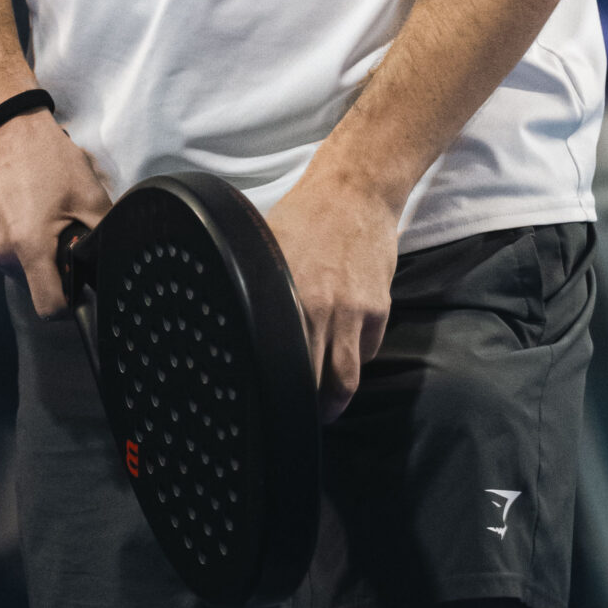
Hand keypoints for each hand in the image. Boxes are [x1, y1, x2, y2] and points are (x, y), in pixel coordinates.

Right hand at [0, 109, 112, 316]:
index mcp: (29, 246)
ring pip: (19, 272)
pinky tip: (26, 214)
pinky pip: (3, 256)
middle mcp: (0, 253)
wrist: (2, 128)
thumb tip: (111, 256)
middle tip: (62, 234)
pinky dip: (18, 245)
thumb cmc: (43, 155)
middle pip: (35, 286)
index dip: (69, 305)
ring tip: (43, 219)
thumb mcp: (87, 191)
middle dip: (52, 270)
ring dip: (34, 256)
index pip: (48, 307)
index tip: (78, 291)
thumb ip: (101, 233)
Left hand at [266, 161, 400, 421]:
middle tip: (292, 417)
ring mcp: (352, 313)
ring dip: (333, 402)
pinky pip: (366, 352)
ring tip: (323, 411)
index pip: (276, 363)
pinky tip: (344, 356)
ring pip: (345, 381)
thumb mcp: (268, 247)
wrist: (357, 191)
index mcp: (282, 296)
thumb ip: (255, 286)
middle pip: (311, 382)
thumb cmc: (307, 217)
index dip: (273, 392)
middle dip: (302, 406)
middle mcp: (317, 309)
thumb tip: (229, 315)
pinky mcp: (378, 310)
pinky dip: (355, 359)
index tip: (266, 406)